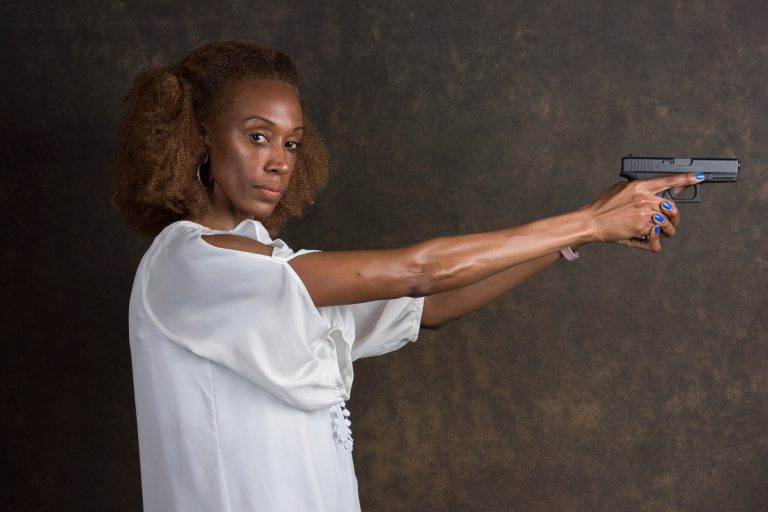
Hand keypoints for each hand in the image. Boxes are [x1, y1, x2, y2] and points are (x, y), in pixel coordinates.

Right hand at [581, 173, 703, 252]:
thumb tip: (656, 190)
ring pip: (668, 224)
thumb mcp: (620, 190)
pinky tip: (649, 239)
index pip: (668, 180)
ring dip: (666, 231)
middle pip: (673, 207)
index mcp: (640, 185)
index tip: (699, 177)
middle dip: (674, 217)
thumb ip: (640, 189)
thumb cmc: (602, 207)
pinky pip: (658, 238)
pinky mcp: (642, 228)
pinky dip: (655, 242)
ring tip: (659, 233)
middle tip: (670, 221)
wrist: (591, 222)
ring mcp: (645, 214)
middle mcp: (645, 198)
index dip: (686, 179)